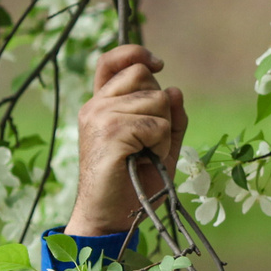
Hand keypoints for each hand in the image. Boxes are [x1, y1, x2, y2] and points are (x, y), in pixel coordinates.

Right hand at [68, 45, 187, 236]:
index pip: (112, 60)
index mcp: (101, 104)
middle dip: (160, 107)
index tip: (159, 64)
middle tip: (148, 140)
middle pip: (145, 77)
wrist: (110, 216)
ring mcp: (100, 116)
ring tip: (145, 154)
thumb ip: (170, 117)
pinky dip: (160, 145)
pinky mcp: (110, 132)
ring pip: (157, 100)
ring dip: (163, 131)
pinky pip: (156, 125)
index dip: (136, 53)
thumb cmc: (133, 183)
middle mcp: (96, 105)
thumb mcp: (159, 144)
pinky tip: (144, 160)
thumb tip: (174, 89)